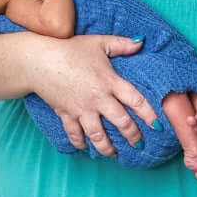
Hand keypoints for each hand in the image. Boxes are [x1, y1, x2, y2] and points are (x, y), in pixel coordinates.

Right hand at [28, 33, 158, 155]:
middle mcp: (98, 98)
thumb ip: (122, 44)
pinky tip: (85, 149)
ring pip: (98, 135)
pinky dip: (79, 143)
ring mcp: (81, 109)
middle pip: (121, 122)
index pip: (135, 101)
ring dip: (107, 147)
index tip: (157, 126)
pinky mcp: (66, 114)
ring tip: (114, 154)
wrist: (39, 60)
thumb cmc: (69, 49)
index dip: (149, 115)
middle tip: (138, 144)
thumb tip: (142, 42)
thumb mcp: (98, 42)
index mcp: (109, 81)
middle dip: (132, 136)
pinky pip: (74, 134)